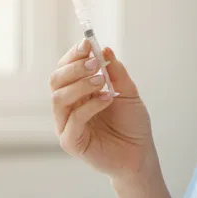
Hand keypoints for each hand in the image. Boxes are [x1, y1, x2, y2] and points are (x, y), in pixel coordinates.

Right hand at [49, 39, 154, 178]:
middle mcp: (68, 107)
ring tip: (102, 81)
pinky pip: (73, 120)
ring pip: (59, 98)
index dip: (73, 55)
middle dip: (74, 67)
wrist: (140, 154)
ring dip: (80, 84)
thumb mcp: (128, 93)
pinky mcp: (70, 142)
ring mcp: (66, 125)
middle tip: (95, 63)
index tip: (88, 43)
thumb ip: (116, 72)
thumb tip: (104, 49)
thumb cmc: (132, 125)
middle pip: (56, 80)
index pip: (65, 69)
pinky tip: (106, 99)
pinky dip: (89, 106)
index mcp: (78, 92)